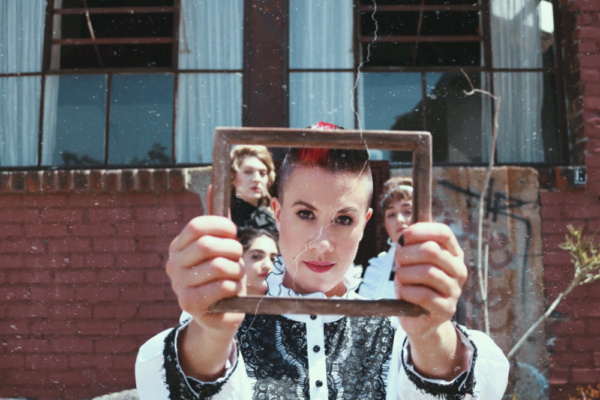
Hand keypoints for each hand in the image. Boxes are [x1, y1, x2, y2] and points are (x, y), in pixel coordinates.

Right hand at [167, 215, 245, 333]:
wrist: (219, 313)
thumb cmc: (221, 276)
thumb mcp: (219, 248)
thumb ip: (216, 222)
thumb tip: (213, 186)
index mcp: (178, 247)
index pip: (196, 226)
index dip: (220, 225)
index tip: (234, 232)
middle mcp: (173, 264)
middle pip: (207, 245)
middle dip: (232, 249)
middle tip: (238, 258)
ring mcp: (178, 285)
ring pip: (218, 266)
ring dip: (237, 271)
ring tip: (236, 277)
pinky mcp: (189, 304)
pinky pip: (221, 287)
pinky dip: (234, 287)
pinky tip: (231, 292)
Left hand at [394, 222, 468, 378]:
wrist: (420, 319)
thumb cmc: (414, 283)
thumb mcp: (411, 259)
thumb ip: (407, 241)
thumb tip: (398, 227)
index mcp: (453, 253)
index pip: (443, 233)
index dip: (421, 231)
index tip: (403, 238)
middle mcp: (458, 270)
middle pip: (432, 250)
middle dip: (406, 254)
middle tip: (397, 262)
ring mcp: (455, 290)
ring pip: (427, 272)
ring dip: (405, 274)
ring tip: (401, 279)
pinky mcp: (447, 309)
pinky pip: (423, 295)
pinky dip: (407, 292)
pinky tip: (404, 294)